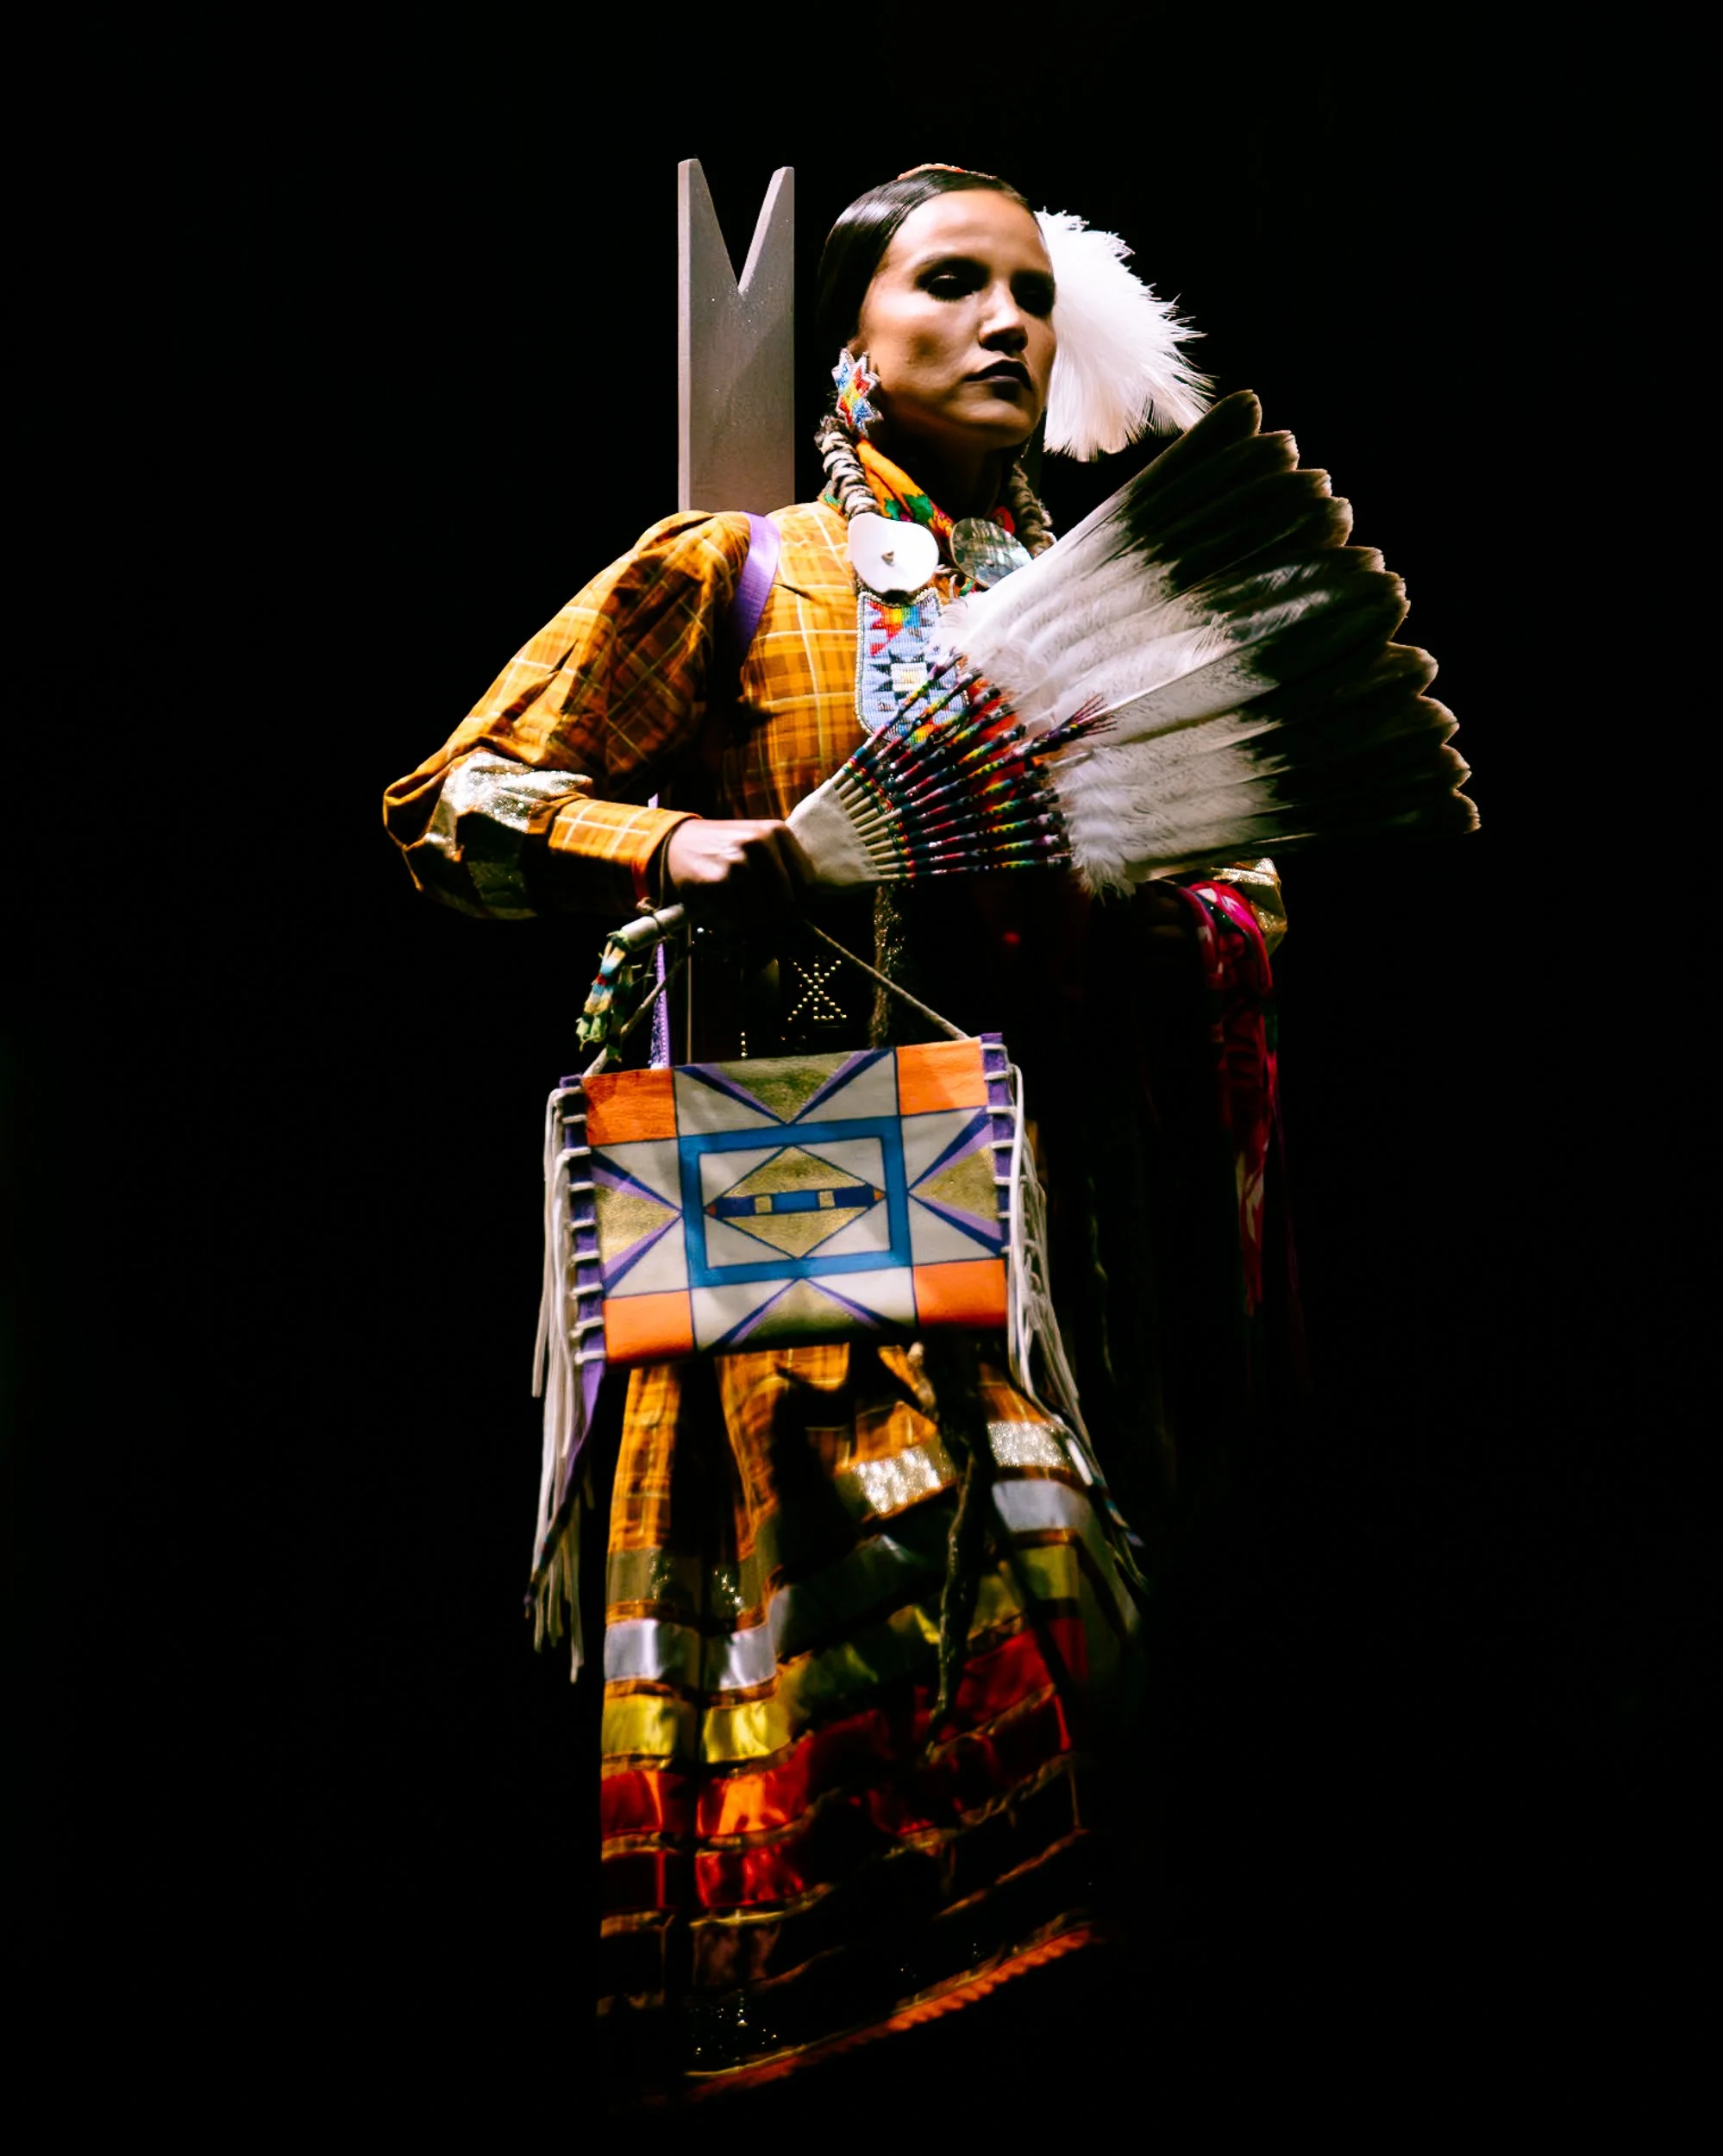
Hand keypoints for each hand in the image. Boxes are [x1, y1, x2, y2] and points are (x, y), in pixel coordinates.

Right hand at [662, 818, 808, 929]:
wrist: (673, 844)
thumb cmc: (722, 850)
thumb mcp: (757, 845)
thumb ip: (784, 868)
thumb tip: (810, 905)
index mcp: (777, 831)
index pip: (808, 884)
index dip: (796, 902)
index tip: (779, 905)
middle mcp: (760, 842)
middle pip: (786, 902)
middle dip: (769, 915)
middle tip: (750, 911)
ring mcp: (739, 860)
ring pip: (762, 914)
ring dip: (746, 921)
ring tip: (732, 907)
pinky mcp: (718, 879)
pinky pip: (737, 918)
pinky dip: (728, 923)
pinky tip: (717, 909)